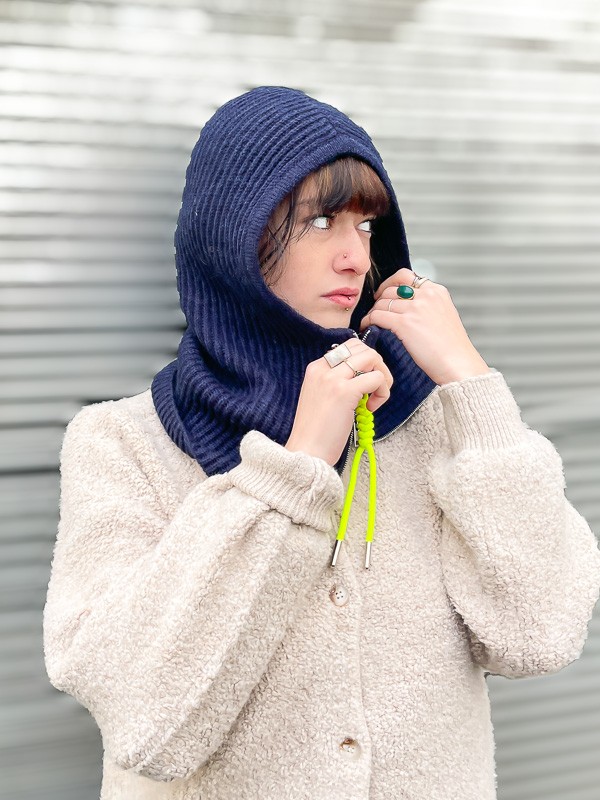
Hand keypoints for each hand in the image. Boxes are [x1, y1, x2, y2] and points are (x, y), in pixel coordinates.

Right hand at [285, 338, 393, 465]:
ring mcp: (333, 379)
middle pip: (362, 348)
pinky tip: (370, 409)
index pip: (348, 347)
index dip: (364, 364)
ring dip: (383, 376)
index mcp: (315, 368)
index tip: (362, 385)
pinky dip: (382, 393)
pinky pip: (377, 378)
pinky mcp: (345, 392)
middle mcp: (323, 369)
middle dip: (377, 365)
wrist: (306, 452)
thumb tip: (362, 374)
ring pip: (372, 357)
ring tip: (374, 399)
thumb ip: (336, 381)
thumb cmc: (316, 431)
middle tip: (374, 389)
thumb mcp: (321, 396)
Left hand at [359, 268, 490, 385]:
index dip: (390, 284)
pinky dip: (368, 320)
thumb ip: (428, 305)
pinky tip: (367, 326)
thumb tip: (406, 305)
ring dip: (373, 312)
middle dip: (379, 299)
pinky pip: (377, 316)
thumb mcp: (444, 315)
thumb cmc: (451, 347)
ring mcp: (415, 308)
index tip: (384, 294)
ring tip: (370, 321)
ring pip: (382, 302)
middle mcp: (426, 295)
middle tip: (375, 311)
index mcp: (437, 291)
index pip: (405, 276)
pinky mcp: (405, 323)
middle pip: (391, 289)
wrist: (458, 363)